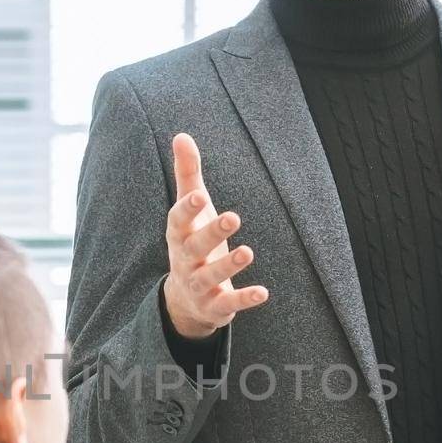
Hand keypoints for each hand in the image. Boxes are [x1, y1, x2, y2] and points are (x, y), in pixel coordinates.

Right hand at [163, 133, 267, 339]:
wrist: (185, 300)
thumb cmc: (191, 242)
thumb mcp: (190, 210)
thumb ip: (187, 174)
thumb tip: (182, 135)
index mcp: (178, 235)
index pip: (178, 221)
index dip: (187, 210)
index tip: (199, 195)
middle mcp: (185, 260)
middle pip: (194, 247)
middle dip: (212, 234)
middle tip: (233, 217)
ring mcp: (198, 286)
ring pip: (209, 277)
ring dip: (228, 266)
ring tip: (248, 252)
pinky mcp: (215, 306)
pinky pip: (228, 304)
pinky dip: (244, 299)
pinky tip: (263, 292)